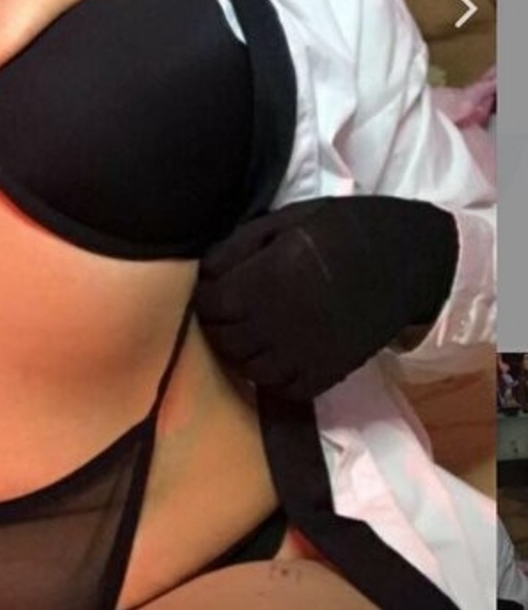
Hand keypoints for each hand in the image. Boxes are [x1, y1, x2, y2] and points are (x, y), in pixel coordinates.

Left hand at [194, 195, 457, 399]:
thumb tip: (205, 273)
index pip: (211, 303)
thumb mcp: (286, 221)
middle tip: (226, 312)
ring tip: (248, 334)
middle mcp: (283, 318)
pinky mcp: (329, 370)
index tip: (212, 289)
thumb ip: (240, 246)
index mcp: (270, 275)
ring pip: (249, 369)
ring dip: (240, 353)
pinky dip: (271, 377)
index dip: (205, 297)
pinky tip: (275, 354)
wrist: (403, 258)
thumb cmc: (340, 229)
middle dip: (217, 325)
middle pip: (224, 339)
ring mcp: (307, 350)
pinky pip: (284, 389)